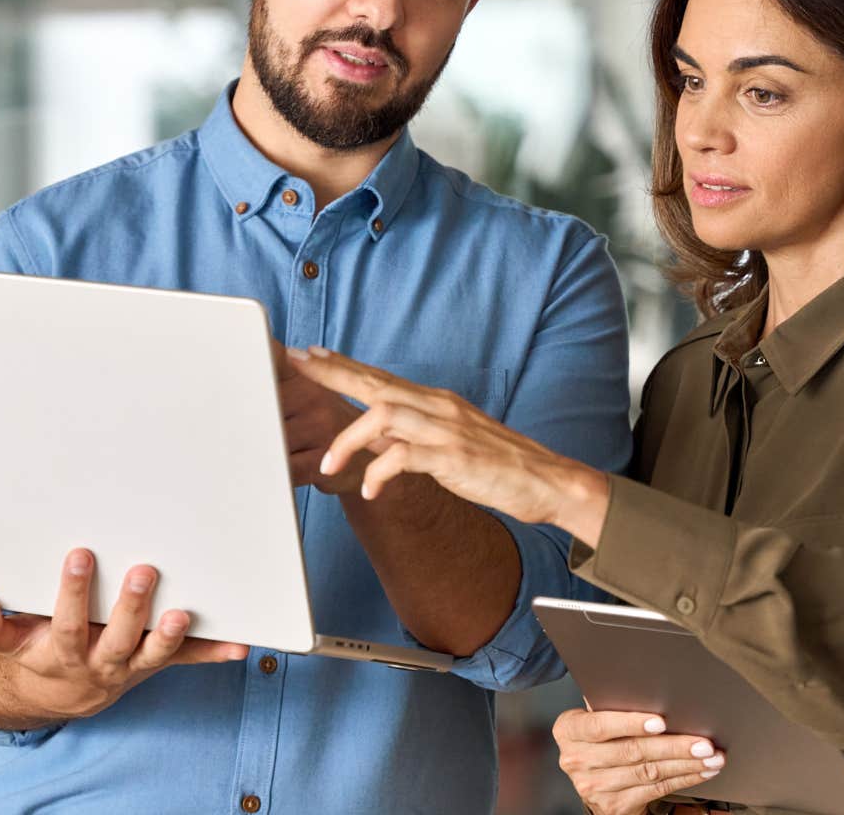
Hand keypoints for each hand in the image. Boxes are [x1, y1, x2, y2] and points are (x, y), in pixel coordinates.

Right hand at [0, 548, 248, 720]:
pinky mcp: (157, 663)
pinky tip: (241, 645)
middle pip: (117, 637)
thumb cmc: (38, 652)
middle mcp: (102, 662)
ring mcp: (133, 665)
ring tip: (183, 613)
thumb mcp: (9, 644)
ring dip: (171, 636)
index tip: (79, 555)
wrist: (62, 692)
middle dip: (130, 607)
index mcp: (63, 652)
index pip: (68, 622)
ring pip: (154, 653)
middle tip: (144, 571)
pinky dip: (214, 653)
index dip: (72, 592)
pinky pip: (188, 660)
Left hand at [285, 346, 609, 540]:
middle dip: (332, 373)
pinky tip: (371, 490)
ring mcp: (447, 429)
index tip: (310, 354)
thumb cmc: (497, 466)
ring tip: (328, 463)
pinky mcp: (455, 457)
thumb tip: (374, 436)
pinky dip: (380, 471)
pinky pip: (406, 456)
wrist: (548, 481)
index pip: (381, 376)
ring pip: (385, 414)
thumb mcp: (448, 443)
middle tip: (296, 364)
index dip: (343, 364)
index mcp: (435, 402)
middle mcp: (438, 407)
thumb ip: (411, 435)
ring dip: (349, 438)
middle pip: (376, 382)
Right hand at [553, 708, 725, 814]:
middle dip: (673, 746)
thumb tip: (648, 687)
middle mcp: (576, 759)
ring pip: (648, 772)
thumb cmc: (602, 737)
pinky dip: (683, 779)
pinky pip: (655, 790)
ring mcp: (594, 786)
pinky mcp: (613, 806)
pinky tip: (700, 771)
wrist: (595, 780)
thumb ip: (612, 705)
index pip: (599, 725)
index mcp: (569, 730)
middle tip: (702, 742)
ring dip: (685, 764)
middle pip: (631, 751)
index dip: (630, 723)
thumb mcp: (597, 718)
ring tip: (710, 756)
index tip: (660, 722)